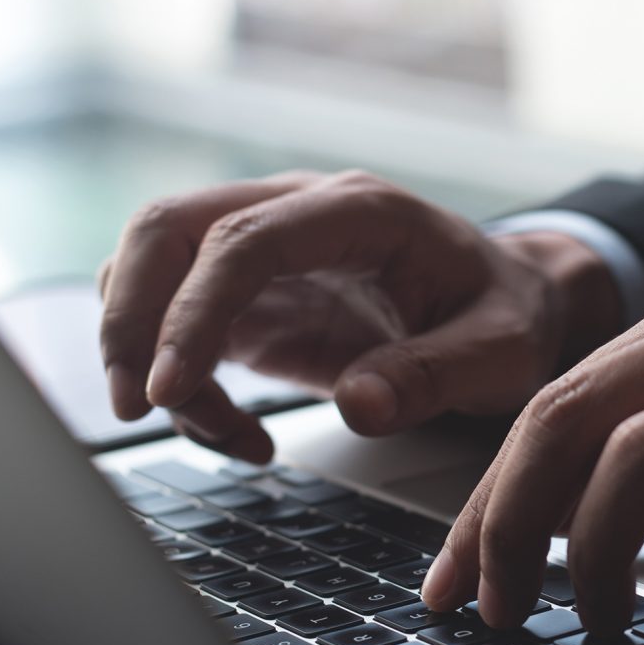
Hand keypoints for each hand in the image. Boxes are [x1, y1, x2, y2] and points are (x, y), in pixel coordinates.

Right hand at [98, 170, 620, 459]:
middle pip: (167, 230)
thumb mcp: (501, 351)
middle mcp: (300, 214)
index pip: (242, 240)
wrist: (513, 304)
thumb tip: (359, 405)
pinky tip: (241, 433)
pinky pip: (184, 327)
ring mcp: (270, 253)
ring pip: (156, 273)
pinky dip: (187, 384)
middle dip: (130, 317)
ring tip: (222, 432)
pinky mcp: (258, 299)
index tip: (169, 386)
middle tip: (136, 406)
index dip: (192, 310)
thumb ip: (435, 374)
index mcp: (358, 211)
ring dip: (150, 354)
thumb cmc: (508, 316)